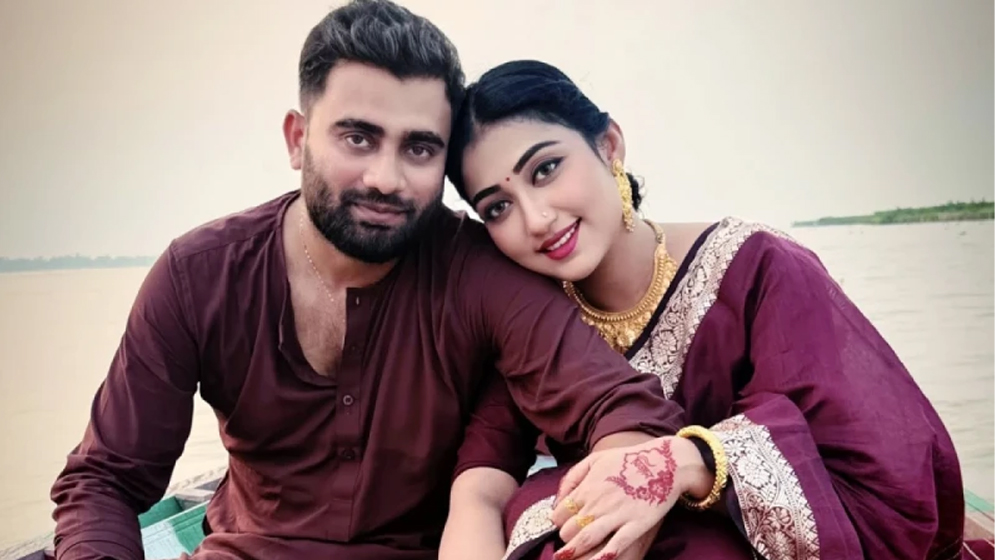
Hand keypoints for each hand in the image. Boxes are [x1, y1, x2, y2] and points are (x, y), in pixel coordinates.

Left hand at [547, 436, 712, 559]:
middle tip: (568, 541)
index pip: (560, 513)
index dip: (559, 522)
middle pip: (570, 529)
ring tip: (568, 556)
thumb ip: (572, 478)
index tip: (563, 525)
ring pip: (586, 539)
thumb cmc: (628, 461)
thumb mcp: (595, 460)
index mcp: (588, 487)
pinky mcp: (636, 525)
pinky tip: (596, 559)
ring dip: (574, 550)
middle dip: (566, 539)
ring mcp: (617, 514)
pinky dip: (602, 556)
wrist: (664, 462)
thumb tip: (557, 500)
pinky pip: (615, 545)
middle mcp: (599, 502)